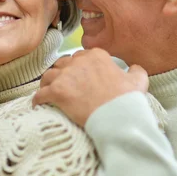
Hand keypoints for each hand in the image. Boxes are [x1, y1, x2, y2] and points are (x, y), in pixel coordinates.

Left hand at [32, 48, 147, 126]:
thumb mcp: (138, 81)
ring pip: (48, 76)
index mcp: (96, 56)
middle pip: (62, 64)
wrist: (118, 119)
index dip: (78, 67)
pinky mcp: (56, 92)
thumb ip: (136, 70)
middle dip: (61, 73)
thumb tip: (134, 67)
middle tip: (62, 84)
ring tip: (47, 92)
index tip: (78, 76)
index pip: (80, 56)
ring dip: (47, 83)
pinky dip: (38, 100)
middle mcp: (78, 62)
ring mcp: (65, 76)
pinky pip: (40, 94)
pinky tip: (38, 105)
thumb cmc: (128, 101)